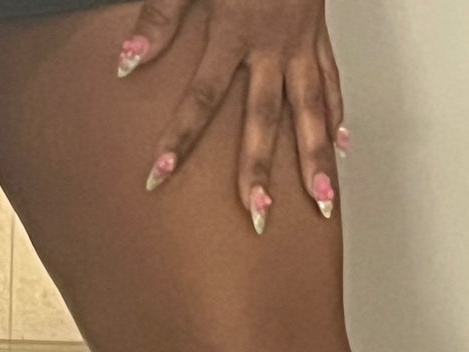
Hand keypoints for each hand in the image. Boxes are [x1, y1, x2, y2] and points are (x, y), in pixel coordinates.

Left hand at [116, 0, 351, 232]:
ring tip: (323, 204)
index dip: (179, 137)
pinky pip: (331, 82)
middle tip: (259, 214)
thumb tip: (128, 60)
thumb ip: (160, 17)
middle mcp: (270, 47)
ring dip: (316, 160)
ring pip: (310, 112)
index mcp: (233, 31)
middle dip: (260, 170)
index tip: (160, 174)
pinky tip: (341, 146)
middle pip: (263, 119)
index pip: (200, 97)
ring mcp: (300, 45)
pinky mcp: (319, 37)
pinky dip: (336, 115)